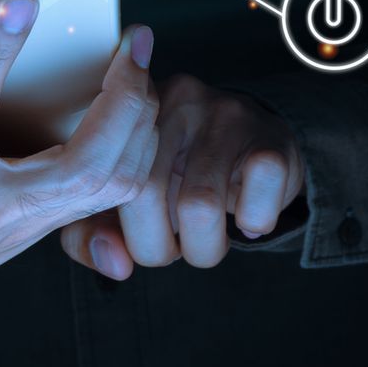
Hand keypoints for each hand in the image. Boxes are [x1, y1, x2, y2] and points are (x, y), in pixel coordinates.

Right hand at [0, 0, 160, 314]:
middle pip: (82, 164)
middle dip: (121, 99)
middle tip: (133, 42)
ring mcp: (24, 223)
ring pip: (110, 183)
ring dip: (139, 123)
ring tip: (139, 67)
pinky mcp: (46, 228)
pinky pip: (111, 192)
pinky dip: (135, 148)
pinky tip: (135, 109)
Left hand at [57, 72, 304, 277]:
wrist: (262, 148)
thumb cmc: (185, 178)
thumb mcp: (134, 197)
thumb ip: (98, 231)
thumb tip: (113, 265)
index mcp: (129, 113)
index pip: (102, 182)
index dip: (118, 232)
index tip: (138, 243)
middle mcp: (173, 101)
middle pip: (145, 194)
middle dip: (156, 247)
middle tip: (173, 249)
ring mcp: (224, 115)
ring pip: (200, 206)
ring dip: (203, 248)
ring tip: (207, 242)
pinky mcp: (270, 139)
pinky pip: (254, 203)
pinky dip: (253, 227)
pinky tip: (249, 222)